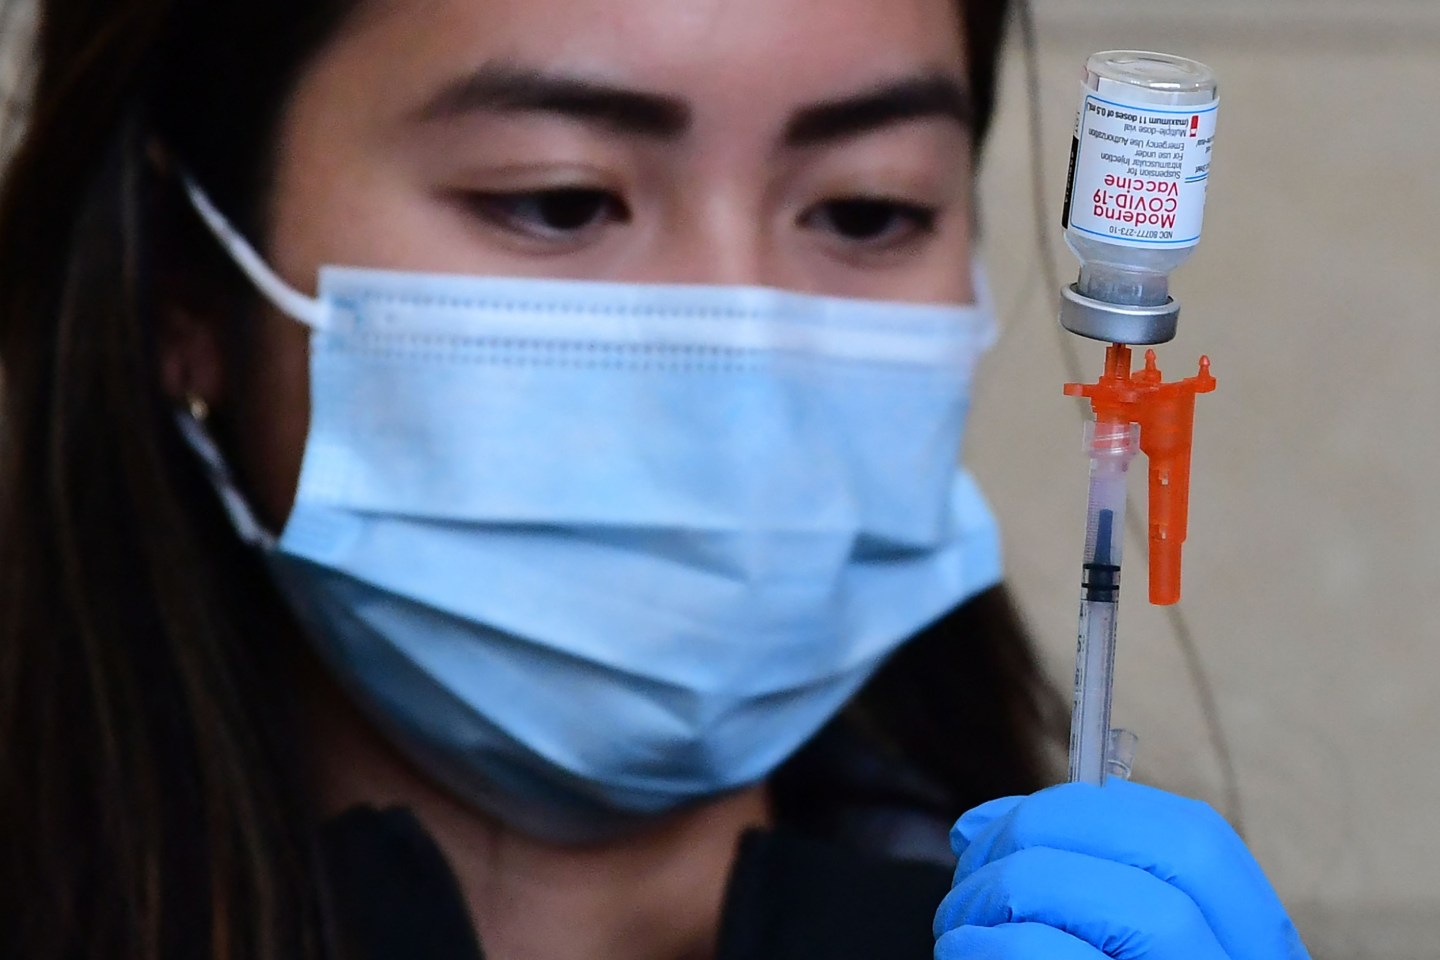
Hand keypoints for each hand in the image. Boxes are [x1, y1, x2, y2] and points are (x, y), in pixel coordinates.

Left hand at [933, 780, 1308, 958]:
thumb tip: (979, 826)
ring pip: (1118, 906)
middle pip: (1163, 854)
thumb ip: (1070, 876)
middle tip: (969, 874)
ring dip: (1002, 895)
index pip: (1195, 837)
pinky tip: (965, 953)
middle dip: (1041, 839)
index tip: (1009, 826)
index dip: (1088, 809)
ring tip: (958, 925)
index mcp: (1247, 940)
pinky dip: (989, 946)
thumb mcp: (1106, 936)